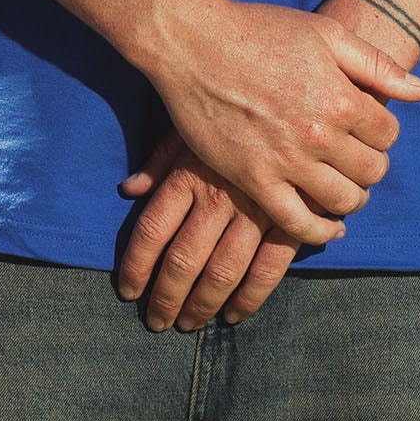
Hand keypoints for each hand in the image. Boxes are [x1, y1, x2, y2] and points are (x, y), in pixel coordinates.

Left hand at [116, 128, 302, 330]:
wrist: (291, 97)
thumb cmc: (234, 111)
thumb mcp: (191, 124)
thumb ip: (160, 160)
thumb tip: (128, 189)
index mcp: (189, 173)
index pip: (152, 230)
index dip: (137, 267)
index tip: (128, 290)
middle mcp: (217, 196)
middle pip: (183, 260)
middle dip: (166, 298)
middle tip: (156, 321)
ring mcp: (255, 210)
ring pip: (222, 272)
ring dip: (202, 305)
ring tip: (188, 323)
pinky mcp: (289, 218)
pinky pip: (267, 269)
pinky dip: (250, 298)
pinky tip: (234, 314)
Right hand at [143, 0, 419, 245]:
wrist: (194, 42)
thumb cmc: (260, 30)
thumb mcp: (325, 33)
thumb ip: (376, 65)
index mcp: (340, 96)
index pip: (388, 134)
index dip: (382, 132)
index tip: (367, 130)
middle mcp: (319, 134)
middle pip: (371, 172)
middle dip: (370, 167)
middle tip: (356, 160)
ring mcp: (286, 161)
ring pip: (342, 202)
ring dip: (351, 199)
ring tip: (343, 189)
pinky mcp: (254, 180)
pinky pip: (297, 224)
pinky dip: (319, 232)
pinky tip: (327, 226)